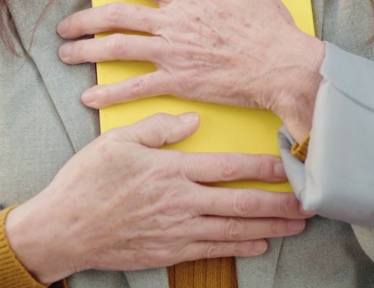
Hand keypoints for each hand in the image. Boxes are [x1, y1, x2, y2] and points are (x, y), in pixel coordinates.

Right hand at [5, 112, 311, 282]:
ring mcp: (176, 231)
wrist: (63, 229)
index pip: (228, 168)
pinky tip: (260, 243)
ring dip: (269, 226)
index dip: (263, 168)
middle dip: (279, 203)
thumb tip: (193, 121)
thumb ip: (158, 130)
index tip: (291, 165)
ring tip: (296, 225)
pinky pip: (214, 250)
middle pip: (241, 203)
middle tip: (309, 203)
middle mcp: (180, 203)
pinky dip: (240, 246)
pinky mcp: (169, 251)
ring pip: (234, 229)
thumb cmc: (86, 182)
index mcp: (170, 171)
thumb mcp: (117, 142)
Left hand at [57, 0, 323, 138]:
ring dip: (87, 51)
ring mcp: (172, 54)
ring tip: (66, 54)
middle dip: (84, 19)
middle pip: (116, 16)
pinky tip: (90, 97)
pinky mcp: (178, 82)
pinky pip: (137, 87)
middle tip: (64, 25)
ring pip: (118, 49)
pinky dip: (111, 93)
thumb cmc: (268, 24)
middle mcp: (172, 24)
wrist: (283, 66)